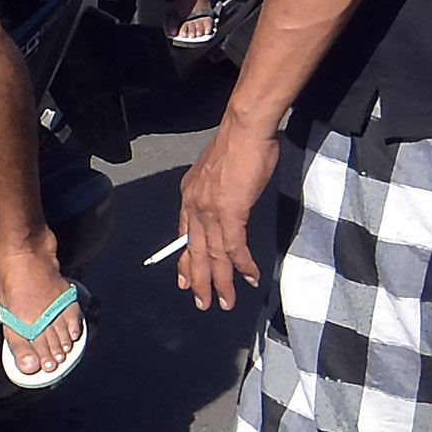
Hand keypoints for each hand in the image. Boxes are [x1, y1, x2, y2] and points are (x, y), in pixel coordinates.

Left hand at [175, 115, 284, 310]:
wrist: (244, 129)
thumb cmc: (237, 145)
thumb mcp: (217, 172)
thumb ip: (216, 192)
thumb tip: (225, 203)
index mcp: (189, 196)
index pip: (184, 236)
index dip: (185, 261)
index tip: (185, 280)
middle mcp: (194, 207)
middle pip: (195, 252)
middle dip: (199, 281)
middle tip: (202, 302)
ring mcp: (210, 211)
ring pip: (213, 255)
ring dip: (221, 282)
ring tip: (224, 302)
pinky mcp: (230, 212)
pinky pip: (234, 247)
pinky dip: (241, 265)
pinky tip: (248, 278)